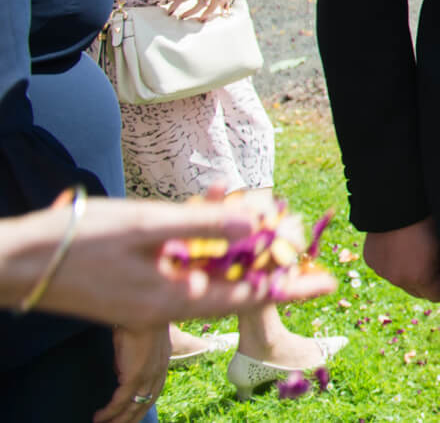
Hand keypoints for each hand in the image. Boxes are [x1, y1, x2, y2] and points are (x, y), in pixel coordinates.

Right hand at [5, 190, 335, 324]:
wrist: (19, 260)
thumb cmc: (80, 241)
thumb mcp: (148, 225)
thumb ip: (204, 223)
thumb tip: (257, 220)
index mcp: (172, 299)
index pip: (247, 297)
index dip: (289, 288)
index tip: (328, 284)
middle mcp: (166, 304)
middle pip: (232, 287)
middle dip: (269, 266)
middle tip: (306, 245)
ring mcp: (150, 298)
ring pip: (209, 275)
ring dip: (238, 251)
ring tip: (269, 226)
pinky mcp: (136, 288)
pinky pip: (184, 269)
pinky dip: (204, 246)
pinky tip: (216, 216)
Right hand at [97, 324, 168, 422]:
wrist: (139, 309)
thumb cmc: (136, 319)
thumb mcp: (137, 341)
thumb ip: (132, 357)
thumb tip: (121, 369)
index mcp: (162, 363)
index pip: (155, 390)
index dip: (143, 404)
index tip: (132, 414)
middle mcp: (158, 372)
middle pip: (146, 403)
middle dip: (131, 418)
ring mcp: (148, 375)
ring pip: (134, 406)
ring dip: (118, 419)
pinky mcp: (135, 375)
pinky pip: (121, 400)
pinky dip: (110, 412)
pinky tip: (100, 417)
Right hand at [363, 217, 439, 301]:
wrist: (396, 201)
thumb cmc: (427, 219)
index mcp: (419, 277)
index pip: (437, 296)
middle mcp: (398, 279)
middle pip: (418, 292)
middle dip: (426, 280)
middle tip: (431, 257)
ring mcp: (382, 270)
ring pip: (400, 280)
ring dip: (408, 271)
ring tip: (414, 247)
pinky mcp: (371, 260)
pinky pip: (385, 268)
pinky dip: (392, 261)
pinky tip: (398, 243)